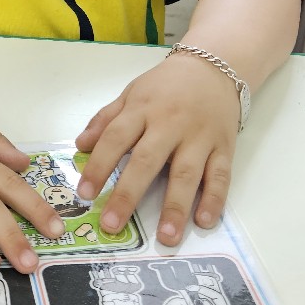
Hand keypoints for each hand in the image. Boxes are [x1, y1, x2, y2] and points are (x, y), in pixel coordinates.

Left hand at [74, 52, 239, 247]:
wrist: (214, 68)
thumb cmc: (166, 86)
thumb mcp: (132, 93)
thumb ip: (106, 119)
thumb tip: (80, 146)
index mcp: (142, 109)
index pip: (116, 138)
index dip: (99, 166)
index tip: (84, 194)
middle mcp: (170, 124)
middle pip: (147, 161)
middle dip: (128, 194)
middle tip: (112, 225)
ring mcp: (199, 137)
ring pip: (186, 174)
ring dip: (176, 207)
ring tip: (166, 237)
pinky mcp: (224, 147)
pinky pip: (220, 176)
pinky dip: (214, 199)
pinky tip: (204, 221)